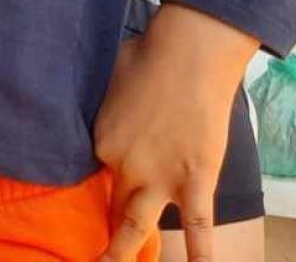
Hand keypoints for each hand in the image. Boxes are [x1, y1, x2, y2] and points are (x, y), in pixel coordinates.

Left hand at [94, 4, 255, 261]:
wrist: (190, 53)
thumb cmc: (149, 55)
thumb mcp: (110, 78)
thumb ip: (108, 104)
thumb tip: (110, 106)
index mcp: (102, 141)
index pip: (97, 171)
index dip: (105, 179)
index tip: (107, 185)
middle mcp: (125, 166)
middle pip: (112, 205)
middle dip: (106, 228)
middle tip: (96, 249)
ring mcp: (160, 179)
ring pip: (135, 228)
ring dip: (121, 254)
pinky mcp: (195, 183)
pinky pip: (198, 230)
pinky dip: (200, 257)